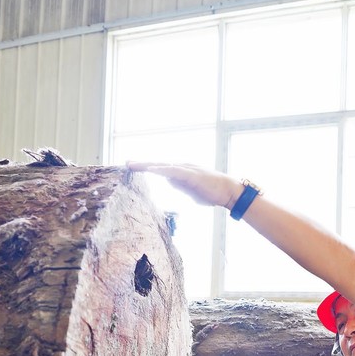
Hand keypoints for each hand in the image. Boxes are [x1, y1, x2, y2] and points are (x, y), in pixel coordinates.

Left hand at [127, 161, 242, 210]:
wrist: (228, 192)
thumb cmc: (211, 193)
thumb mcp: (191, 191)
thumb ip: (180, 185)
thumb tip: (169, 181)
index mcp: (181, 172)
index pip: (160, 169)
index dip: (146, 167)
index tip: (132, 168)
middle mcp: (182, 167)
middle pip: (158, 165)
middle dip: (142, 164)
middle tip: (126, 163)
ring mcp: (186, 169)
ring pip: (163, 166)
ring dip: (147, 164)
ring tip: (132, 164)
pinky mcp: (191, 174)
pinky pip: (173, 171)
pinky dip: (161, 169)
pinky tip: (151, 169)